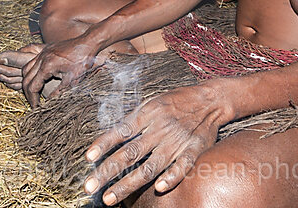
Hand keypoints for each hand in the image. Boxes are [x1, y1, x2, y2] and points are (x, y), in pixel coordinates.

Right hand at [20, 36, 101, 106]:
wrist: (88, 42)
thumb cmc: (83, 60)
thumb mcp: (73, 80)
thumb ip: (59, 92)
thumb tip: (49, 103)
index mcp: (47, 66)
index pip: (32, 87)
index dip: (33, 99)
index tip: (36, 108)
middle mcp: (41, 58)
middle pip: (26, 78)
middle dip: (28, 93)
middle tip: (34, 103)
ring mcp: (42, 52)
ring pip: (26, 69)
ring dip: (27, 81)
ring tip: (34, 92)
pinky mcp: (45, 50)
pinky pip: (32, 61)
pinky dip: (31, 72)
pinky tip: (38, 79)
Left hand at [82, 84, 226, 204]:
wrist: (209, 99)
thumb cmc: (175, 102)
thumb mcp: (151, 103)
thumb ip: (133, 120)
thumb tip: (111, 137)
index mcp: (147, 115)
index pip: (120, 132)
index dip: (104, 144)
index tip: (88, 158)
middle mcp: (159, 129)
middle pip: (130, 154)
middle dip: (108, 171)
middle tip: (90, 187)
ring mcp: (176, 140)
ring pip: (149, 166)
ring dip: (128, 183)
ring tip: (109, 197)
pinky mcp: (193, 149)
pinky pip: (183, 165)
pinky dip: (172, 176)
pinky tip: (159, 188)